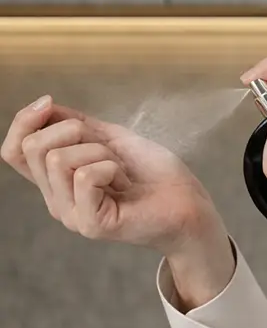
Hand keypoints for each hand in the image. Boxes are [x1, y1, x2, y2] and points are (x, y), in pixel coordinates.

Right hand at [1, 95, 225, 256]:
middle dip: (76, 132)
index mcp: (56, 180)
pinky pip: (84, 176)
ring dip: (100, 152)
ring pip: (59, 158)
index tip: (48, 103)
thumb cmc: (154, 173)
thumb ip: (75, 125)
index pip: (12, 151)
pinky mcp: (91, 224)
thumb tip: (43, 106)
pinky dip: (111, 167)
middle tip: (109, 151)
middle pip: (34, 147)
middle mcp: (56, 200)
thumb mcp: (111, 138)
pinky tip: (125, 182)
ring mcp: (72, 215)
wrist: (188, 202)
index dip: (22, 121)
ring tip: (121, 171)